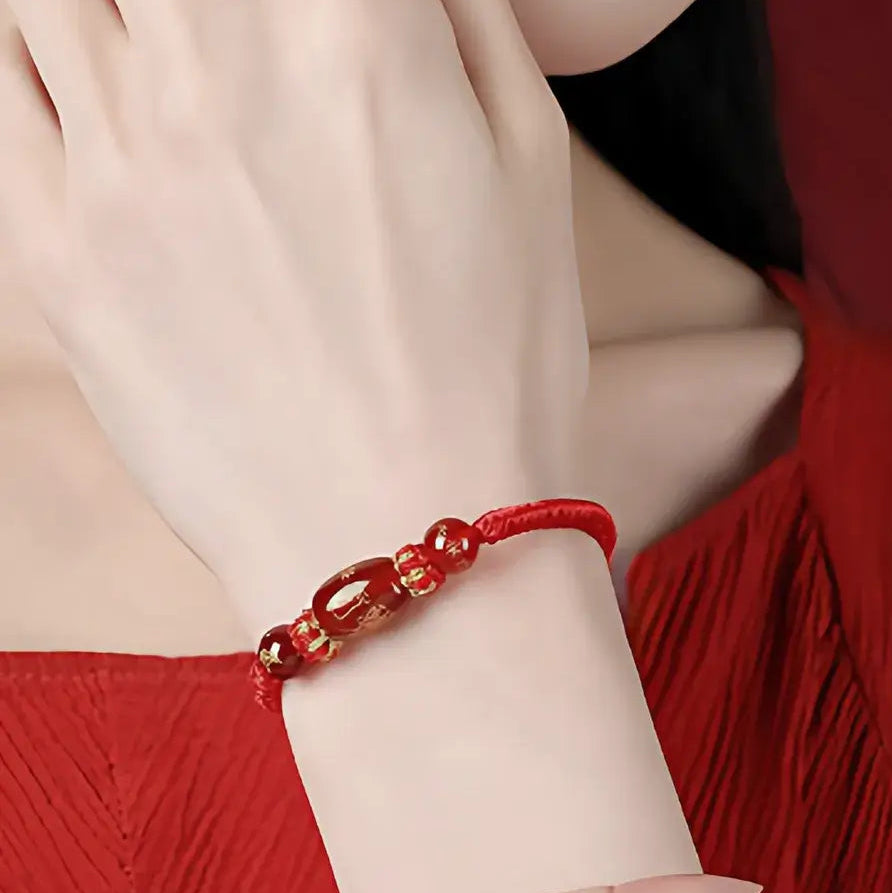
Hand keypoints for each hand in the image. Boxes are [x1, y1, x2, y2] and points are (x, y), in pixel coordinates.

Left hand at [0, 0, 586, 631]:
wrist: (405, 535)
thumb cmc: (499, 371)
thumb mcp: (536, 172)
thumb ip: (469, 22)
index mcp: (358, 30)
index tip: (321, 25)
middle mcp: (218, 64)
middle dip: (208, 6)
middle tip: (239, 58)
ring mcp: (119, 158)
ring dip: (119, 14)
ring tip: (174, 68)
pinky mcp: (54, 252)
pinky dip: (31, 61)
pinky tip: (97, 90)